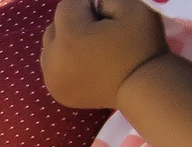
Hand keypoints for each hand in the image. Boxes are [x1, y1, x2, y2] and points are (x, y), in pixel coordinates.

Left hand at [41, 0, 167, 110]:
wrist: (142, 86)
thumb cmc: (141, 44)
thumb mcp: (131, 7)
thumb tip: (91, 3)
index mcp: (69, 36)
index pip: (66, 5)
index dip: (86, 4)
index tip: (104, 13)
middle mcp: (52, 58)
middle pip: (53, 27)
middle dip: (73, 22)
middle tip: (98, 30)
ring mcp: (51, 78)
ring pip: (49, 48)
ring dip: (64, 42)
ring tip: (90, 46)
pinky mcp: (56, 92)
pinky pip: (51, 68)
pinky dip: (63, 62)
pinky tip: (84, 62)